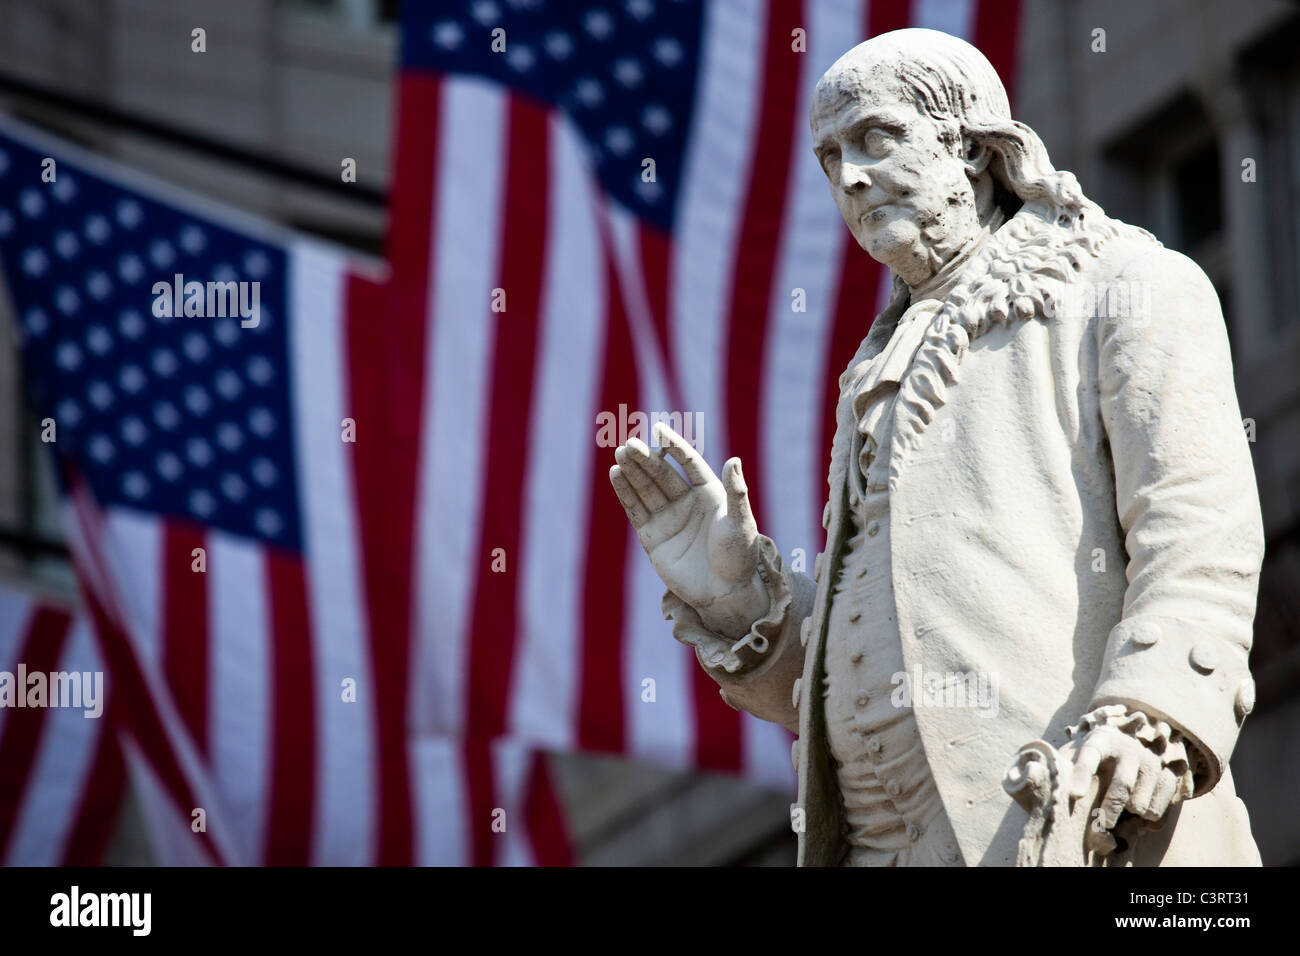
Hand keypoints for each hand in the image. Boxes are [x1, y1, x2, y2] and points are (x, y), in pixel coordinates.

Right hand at [608, 423, 767, 637]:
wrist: (725, 592)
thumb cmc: (738, 556)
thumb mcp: (741, 522)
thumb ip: (737, 491)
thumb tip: (734, 460)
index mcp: (709, 493)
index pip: (688, 463)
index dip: (674, 447)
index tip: (659, 429)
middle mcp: (686, 502)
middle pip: (662, 474)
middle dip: (646, 460)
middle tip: (630, 444)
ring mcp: (668, 518)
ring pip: (646, 489)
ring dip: (632, 472)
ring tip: (619, 455)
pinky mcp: (652, 537)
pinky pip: (636, 510)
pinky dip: (625, 493)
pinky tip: (616, 475)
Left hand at [1062, 721, 1191, 832]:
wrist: (1129, 745)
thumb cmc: (1093, 757)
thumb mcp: (1074, 753)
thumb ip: (1060, 766)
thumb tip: (1038, 776)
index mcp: (1101, 740)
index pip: (1090, 755)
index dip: (1081, 774)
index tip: (1073, 795)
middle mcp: (1129, 748)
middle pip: (1122, 785)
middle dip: (1109, 810)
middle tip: (1099, 827)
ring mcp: (1151, 762)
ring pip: (1142, 804)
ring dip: (1129, 816)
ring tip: (1117, 816)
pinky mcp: (1168, 778)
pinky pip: (1159, 811)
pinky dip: (1147, 822)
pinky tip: (1136, 819)